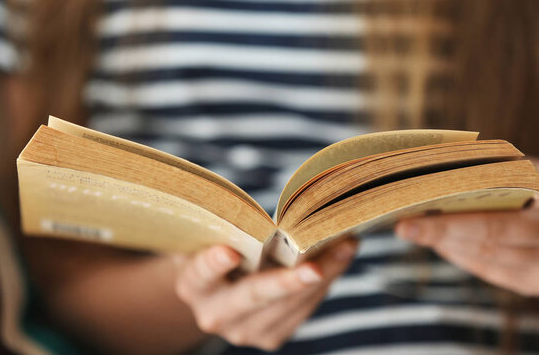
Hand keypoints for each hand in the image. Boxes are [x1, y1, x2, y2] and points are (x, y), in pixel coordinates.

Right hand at [174, 239, 357, 350]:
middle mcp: (215, 314)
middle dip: (287, 282)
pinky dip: (324, 283)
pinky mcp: (270, 337)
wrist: (217, 290)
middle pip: (252, 297)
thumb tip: (273, 202)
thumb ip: (228, 224)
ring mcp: (243, 330)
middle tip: (315, 266)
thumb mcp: (211, 235)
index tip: (229, 252)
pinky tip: (340, 258)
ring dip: (322, 275)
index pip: (200, 275)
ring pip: (287, 306)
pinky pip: (302, 310)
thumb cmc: (217, 247)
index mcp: (192, 285)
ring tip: (346, 246)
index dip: (213, 264)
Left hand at [395, 161, 538, 296]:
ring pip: (489, 255)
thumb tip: (438, 167)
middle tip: (405, 224)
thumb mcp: (535, 170)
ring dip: (445, 243)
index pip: (532, 184)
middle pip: (498, 230)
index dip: (493, 185)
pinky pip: (489, 271)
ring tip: (412, 231)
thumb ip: (500, 169)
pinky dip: (458, 255)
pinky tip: (435, 242)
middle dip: (445, 227)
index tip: (454, 185)